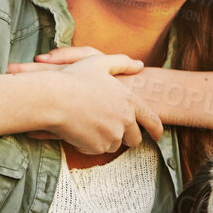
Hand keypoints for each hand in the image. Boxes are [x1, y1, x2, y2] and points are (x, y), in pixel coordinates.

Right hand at [8, 47, 161, 152]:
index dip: (157, 129)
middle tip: (115, 132)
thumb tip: (139, 64)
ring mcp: (112, 135)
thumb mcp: (100, 62)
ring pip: (114, 145)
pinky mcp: (97, 147)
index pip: (152, 120)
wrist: (54, 99)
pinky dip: (89, 144)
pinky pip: (96, 149)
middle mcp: (125, 121)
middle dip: (127, 137)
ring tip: (89, 125)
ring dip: (106, 139)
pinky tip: (78, 130)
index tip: (158, 135)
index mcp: (129, 101)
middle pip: (134, 139)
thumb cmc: (75, 78)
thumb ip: (122, 63)